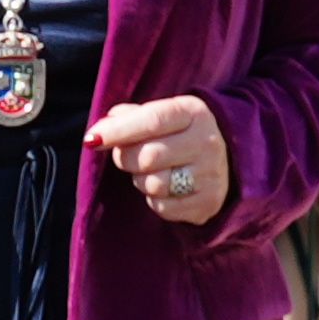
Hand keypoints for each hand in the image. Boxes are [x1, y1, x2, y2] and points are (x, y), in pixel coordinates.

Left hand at [88, 93, 234, 229]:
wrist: (227, 160)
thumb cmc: (179, 133)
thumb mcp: (161, 114)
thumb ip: (129, 118)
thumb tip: (99, 132)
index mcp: (193, 112)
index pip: (151, 121)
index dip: (117, 131)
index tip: (91, 139)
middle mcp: (207, 142)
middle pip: (148, 156)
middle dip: (125, 159)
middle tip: (125, 156)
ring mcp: (211, 174)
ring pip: (154, 184)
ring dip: (140, 180)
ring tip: (149, 171)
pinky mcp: (208, 202)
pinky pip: (163, 206)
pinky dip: (154, 200)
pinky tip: (164, 188)